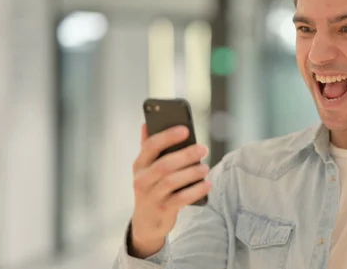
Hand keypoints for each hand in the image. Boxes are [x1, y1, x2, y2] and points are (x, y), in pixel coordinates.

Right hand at [130, 124, 211, 257]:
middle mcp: (142, 180)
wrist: (146, 222)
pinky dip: (196, 190)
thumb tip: (147, 124)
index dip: (168, 136)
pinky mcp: (162, 210)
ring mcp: (151, 196)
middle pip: (164, 164)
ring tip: (205, 168)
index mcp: (139, 164)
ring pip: (172, 181)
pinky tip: (207, 184)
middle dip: (186, 155)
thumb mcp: (146, 169)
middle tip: (203, 149)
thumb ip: (148, 148)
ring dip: (192, 173)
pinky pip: (181, 199)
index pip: (151, 146)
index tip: (186, 130)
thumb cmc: (151, 188)